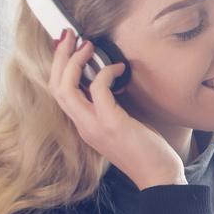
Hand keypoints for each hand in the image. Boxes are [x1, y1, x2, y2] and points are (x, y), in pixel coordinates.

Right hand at [48, 30, 185, 188]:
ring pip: (65, 88)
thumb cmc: (145, 151)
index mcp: (84, 126)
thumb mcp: (121, 125)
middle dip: (59, 58)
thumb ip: (109, 107)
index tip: (68, 47)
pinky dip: (105, 73)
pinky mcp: (111, 124)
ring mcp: (94, 126)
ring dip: (73, 61)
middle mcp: (83, 126)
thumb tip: (110, 82)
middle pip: (54, 87)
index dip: (58, 67)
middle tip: (70, 36)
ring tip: (86, 45)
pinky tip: (118, 68)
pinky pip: (98, 90)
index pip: (58, 93)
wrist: (159, 177)